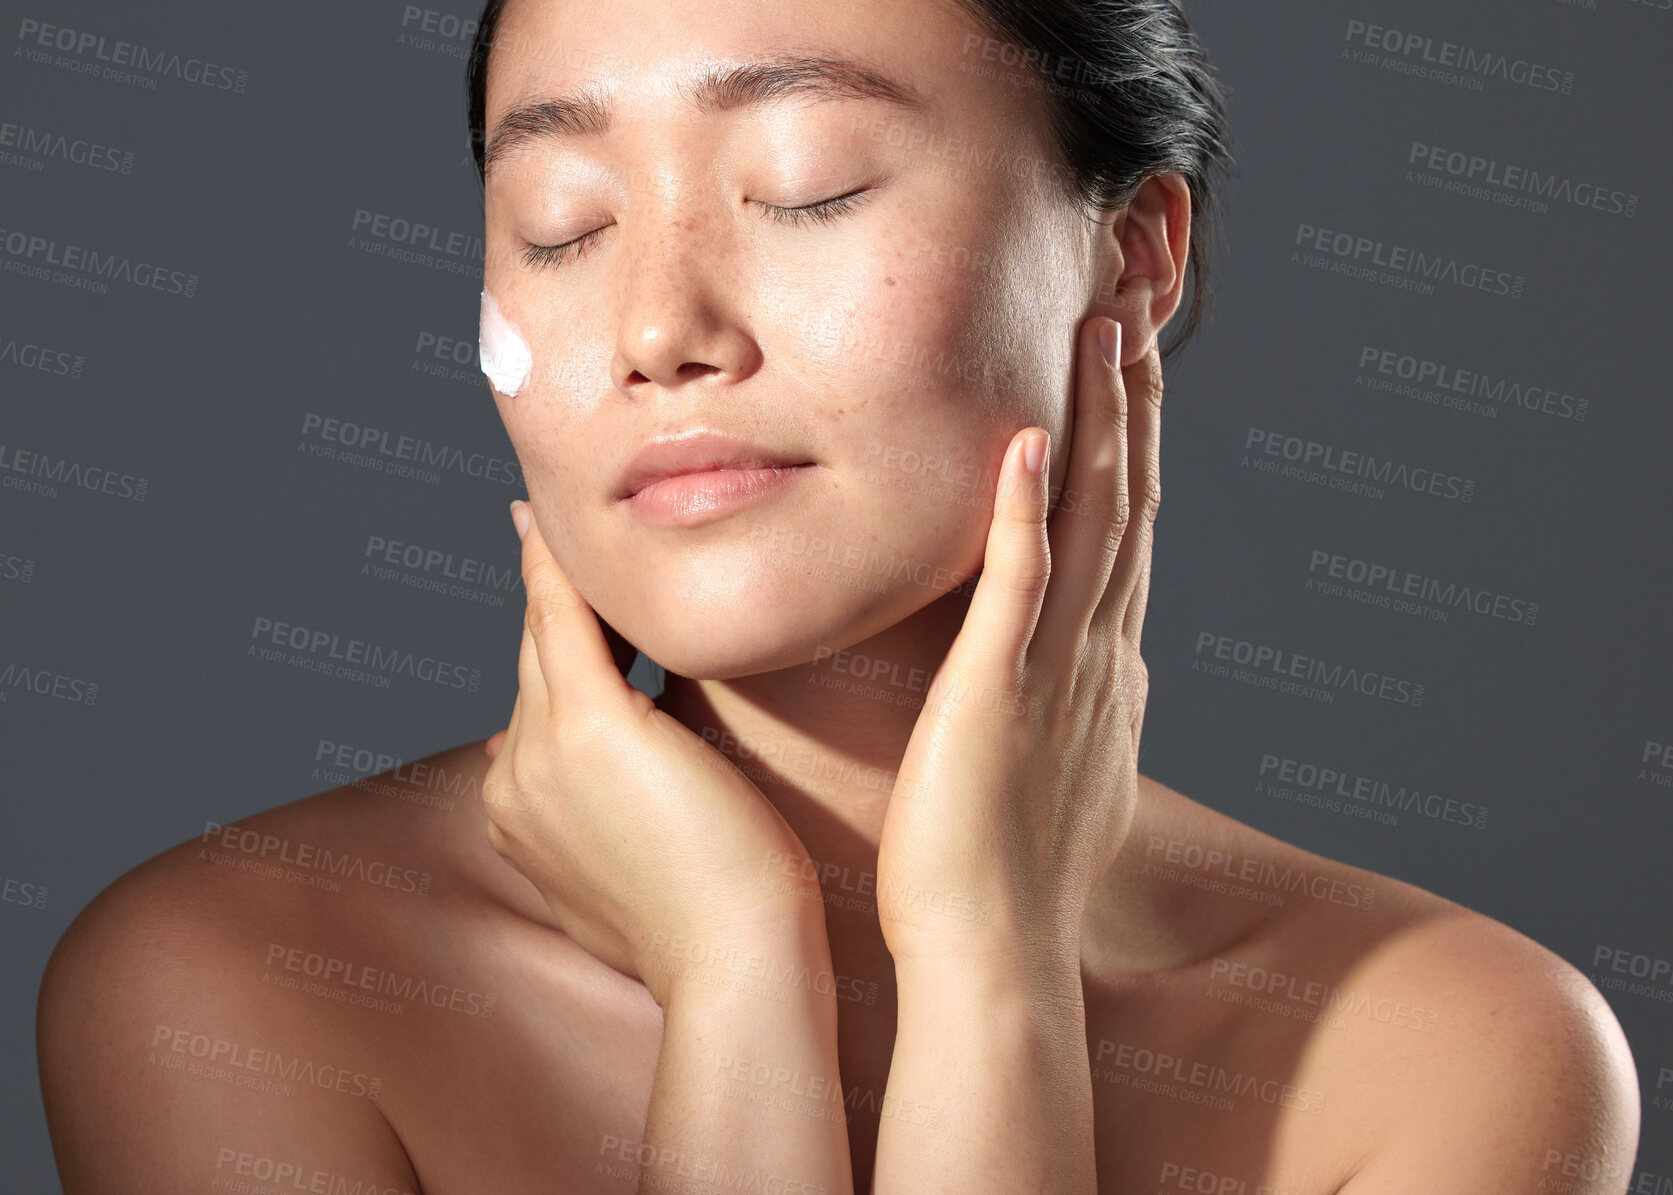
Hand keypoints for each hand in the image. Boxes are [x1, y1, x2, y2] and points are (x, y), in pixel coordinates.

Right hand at [482, 500, 823, 1005]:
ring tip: (563, 519)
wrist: (734, 963)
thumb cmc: (713, 922)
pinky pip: (563, 620)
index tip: (547, 600)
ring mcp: (542, 753)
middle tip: (547, 528)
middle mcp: (513, 779)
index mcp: (521, 815)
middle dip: (544, 599)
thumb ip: (601, 826)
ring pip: (544, 635)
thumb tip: (609, 792)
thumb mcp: (632, 874)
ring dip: (555, 575)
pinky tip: (551, 524)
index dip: (544, 648)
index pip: (535, 704)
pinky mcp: (591, 729)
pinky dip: (556, 569)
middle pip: (533, 660)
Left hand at [875, 316, 1159, 976]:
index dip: (1134, 439)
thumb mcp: (1057, 769)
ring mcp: (1056, 670)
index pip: (1125, 529)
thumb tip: (1100, 679)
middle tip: (1136, 303)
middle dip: (1134, 399)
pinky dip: (1031, 512)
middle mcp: (1095, 655)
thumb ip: (1076, 708)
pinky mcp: (1001, 695)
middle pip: (1128, 502)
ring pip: (1094, 523)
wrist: (995, 959)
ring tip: (1106, 328)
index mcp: (1098, 667)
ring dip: (1103, 423)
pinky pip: (1020, 587)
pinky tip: (1031, 438)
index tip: (1130, 361)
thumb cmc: (1001, 875)